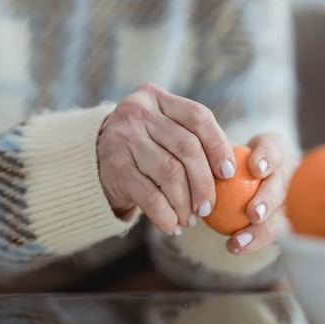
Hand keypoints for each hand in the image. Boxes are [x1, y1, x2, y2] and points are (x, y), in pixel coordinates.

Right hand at [98, 84, 234, 235]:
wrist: (92, 160)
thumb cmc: (142, 147)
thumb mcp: (161, 129)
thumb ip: (190, 137)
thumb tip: (232, 171)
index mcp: (155, 97)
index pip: (198, 116)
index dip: (219, 145)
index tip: (229, 173)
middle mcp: (137, 112)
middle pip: (186, 147)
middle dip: (204, 182)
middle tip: (209, 207)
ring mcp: (123, 138)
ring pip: (170, 173)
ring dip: (185, 203)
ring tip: (190, 219)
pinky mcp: (114, 167)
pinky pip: (150, 195)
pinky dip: (165, 215)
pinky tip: (172, 226)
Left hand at [226, 133, 296, 254]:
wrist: (253, 175)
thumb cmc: (234, 161)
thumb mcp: (226, 152)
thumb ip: (215, 156)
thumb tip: (194, 167)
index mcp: (275, 149)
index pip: (273, 150)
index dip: (267, 159)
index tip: (256, 169)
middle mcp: (289, 173)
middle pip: (282, 187)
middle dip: (269, 200)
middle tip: (253, 214)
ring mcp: (291, 198)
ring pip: (282, 215)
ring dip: (261, 231)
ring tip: (239, 241)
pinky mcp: (286, 218)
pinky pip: (271, 233)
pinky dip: (252, 241)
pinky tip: (235, 247)